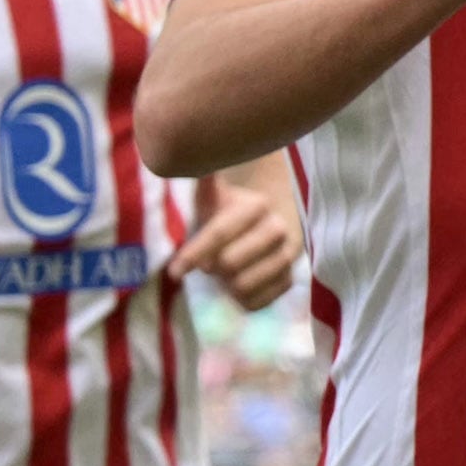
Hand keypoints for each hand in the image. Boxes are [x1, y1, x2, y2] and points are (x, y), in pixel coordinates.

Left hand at [165, 176, 301, 309]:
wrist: (266, 220)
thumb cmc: (228, 210)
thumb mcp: (212, 195)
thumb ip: (205, 183)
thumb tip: (197, 164)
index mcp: (256, 205)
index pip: (219, 234)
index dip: (194, 254)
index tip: (174, 272)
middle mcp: (278, 229)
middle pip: (229, 263)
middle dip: (212, 268)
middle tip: (209, 264)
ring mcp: (288, 255)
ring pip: (244, 285)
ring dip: (227, 284)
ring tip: (225, 274)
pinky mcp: (291, 278)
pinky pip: (259, 301)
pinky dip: (242, 299)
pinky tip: (237, 287)